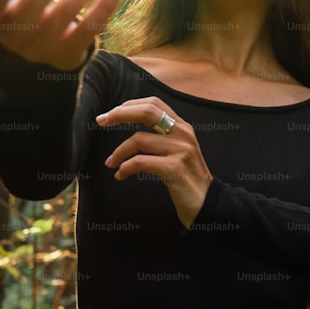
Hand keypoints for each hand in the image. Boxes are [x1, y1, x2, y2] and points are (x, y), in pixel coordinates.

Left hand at [96, 98, 212, 227]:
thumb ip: (162, 137)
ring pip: (139, 140)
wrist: (209, 205)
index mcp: (182, 126)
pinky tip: (121, 175)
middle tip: (101, 121)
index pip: (154, 103)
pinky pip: (141, 162)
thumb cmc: (187, 179)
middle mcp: (183, 133)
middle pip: (147, 111)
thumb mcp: (178, 151)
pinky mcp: (175, 169)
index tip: (110, 113)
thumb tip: (132, 128)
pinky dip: (125, 168)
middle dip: (120, 114)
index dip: (129, 105)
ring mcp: (181, 150)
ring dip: (118, 152)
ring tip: (111, 163)